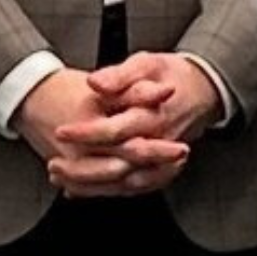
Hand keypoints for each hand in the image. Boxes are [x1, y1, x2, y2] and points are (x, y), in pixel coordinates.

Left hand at [40, 52, 219, 197]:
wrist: (203, 91)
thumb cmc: (171, 75)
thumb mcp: (146, 64)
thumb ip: (119, 75)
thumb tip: (96, 83)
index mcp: (152, 116)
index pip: (114, 131)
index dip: (86, 133)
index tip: (62, 132)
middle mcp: (158, 143)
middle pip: (116, 167)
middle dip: (81, 170)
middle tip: (54, 164)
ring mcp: (160, 161)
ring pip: (121, 184)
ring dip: (88, 185)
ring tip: (60, 177)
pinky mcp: (159, 170)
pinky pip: (130, 188)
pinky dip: (103, 191)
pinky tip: (81, 188)